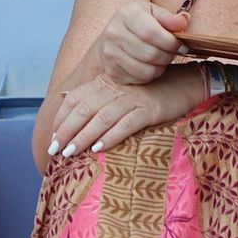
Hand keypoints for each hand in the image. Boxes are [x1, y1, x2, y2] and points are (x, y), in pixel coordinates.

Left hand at [48, 68, 205, 159]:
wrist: (186, 84)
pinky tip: (99, 148)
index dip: (61, 118)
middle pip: (83, 109)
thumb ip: (97, 96)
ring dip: (83, 136)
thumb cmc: (149, 92)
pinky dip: (111, 136)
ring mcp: (132, 99)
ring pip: (101, 118)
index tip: (52, 137)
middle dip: (66, 131)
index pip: (74, 99)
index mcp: (105, 84)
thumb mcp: (120, 91)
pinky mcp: (149, 109)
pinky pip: (126, 123)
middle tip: (55, 151)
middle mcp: (115, 89)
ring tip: (71, 153)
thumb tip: (66, 101)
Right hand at [93, 3, 189, 85]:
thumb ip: (169, 17)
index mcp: (126, 14)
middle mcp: (114, 33)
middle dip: (167, 56)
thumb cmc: (138, 23)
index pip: (150, 32)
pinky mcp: (112, 70)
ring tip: (161, 58)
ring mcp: (110, 53)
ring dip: (160, 67)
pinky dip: (150, 74)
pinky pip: (139, 78)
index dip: (170, 42)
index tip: (182, 46)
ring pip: (146, 69)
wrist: (111, 38)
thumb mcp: (153, 13)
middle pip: (150, 53)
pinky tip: (150, 65)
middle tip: (172, 53)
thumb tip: (183, 22)